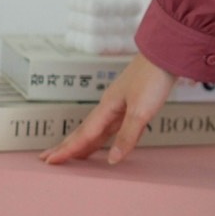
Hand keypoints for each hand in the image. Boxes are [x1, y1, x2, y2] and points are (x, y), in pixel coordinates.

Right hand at [38, 52, 178, 165]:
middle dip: (67, 145)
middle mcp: (109, 106)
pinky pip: (113, 125)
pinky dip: (104, 136)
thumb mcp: (141, 111)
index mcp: (107, 107)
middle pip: (84, 130)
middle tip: (48, 158)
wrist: (166, 54)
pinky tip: (105, 140)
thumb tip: (112, 160)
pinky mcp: (132, 103)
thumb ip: (127, 136)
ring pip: (98, 128)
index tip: (50, 161)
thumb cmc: (153, 78)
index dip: (68, 149)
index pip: (84, 134)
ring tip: (72, 154)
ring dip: (84, 142)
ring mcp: (120, 104)